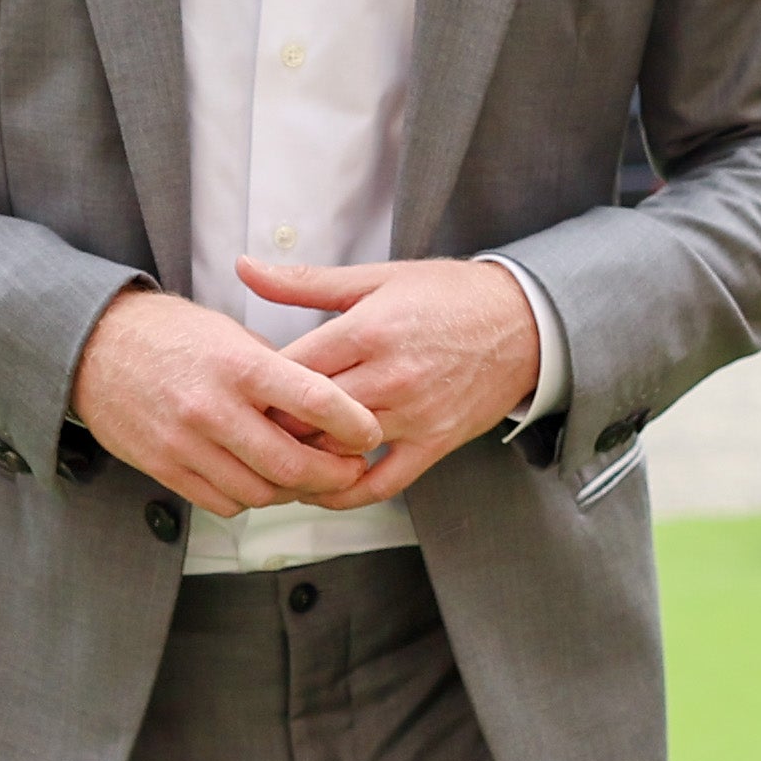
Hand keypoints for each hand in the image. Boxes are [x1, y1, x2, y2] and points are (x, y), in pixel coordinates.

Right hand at [69, 286, 382, 518]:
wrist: (94, 347)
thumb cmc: (171, 334)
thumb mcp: (229, 332)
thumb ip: (276, 370)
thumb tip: (327, 403)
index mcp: (239, 364)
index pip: (316, 401)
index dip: (354, 424)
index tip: (371, 434)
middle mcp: (213, 408)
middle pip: (292, 463)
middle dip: (332, 475)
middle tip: (350, 470)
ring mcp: (186, 443)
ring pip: (260, 491)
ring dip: (291, 490)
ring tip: (306, 476)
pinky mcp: (165, 468)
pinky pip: (223, 502)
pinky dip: (250, 497)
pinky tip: (258, 479)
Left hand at [232, 256, 542, 503]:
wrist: (524, 321)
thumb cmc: (449, 296)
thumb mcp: (376, 278)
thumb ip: (305, 282)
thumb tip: (246, 267)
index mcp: (368, 330)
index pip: (292, 369)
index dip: (256, 385)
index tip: (237, 391)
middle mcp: (389, 376)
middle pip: (307, 416)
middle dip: (270, 426)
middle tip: (243, 431)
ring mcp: (413, 415)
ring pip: (337, 451)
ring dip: (301, 459)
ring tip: (272, 459)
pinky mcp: (434, 443)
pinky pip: (381, 484)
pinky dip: (346, 493)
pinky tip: (321, 488)